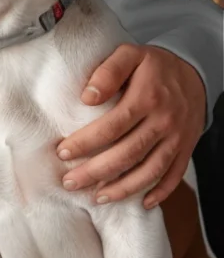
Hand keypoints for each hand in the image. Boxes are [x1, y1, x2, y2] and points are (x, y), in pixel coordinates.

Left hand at [57, 44, 204, 209]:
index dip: (86, 142)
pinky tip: (140, 203)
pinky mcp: (186, 148)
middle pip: (128, 153)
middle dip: (96, 171)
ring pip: (150, 170)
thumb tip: (87, 97)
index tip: (62, 152)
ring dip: (123, 188)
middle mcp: (163, 121)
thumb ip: (108, 72)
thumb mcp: (130, 54)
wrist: (195, 73)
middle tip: (70, 182)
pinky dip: (159, 192)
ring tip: (96, 197)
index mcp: (147, 97)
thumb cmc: (152, 65)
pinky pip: (174, 175)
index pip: (112, 126)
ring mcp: (176, 138)